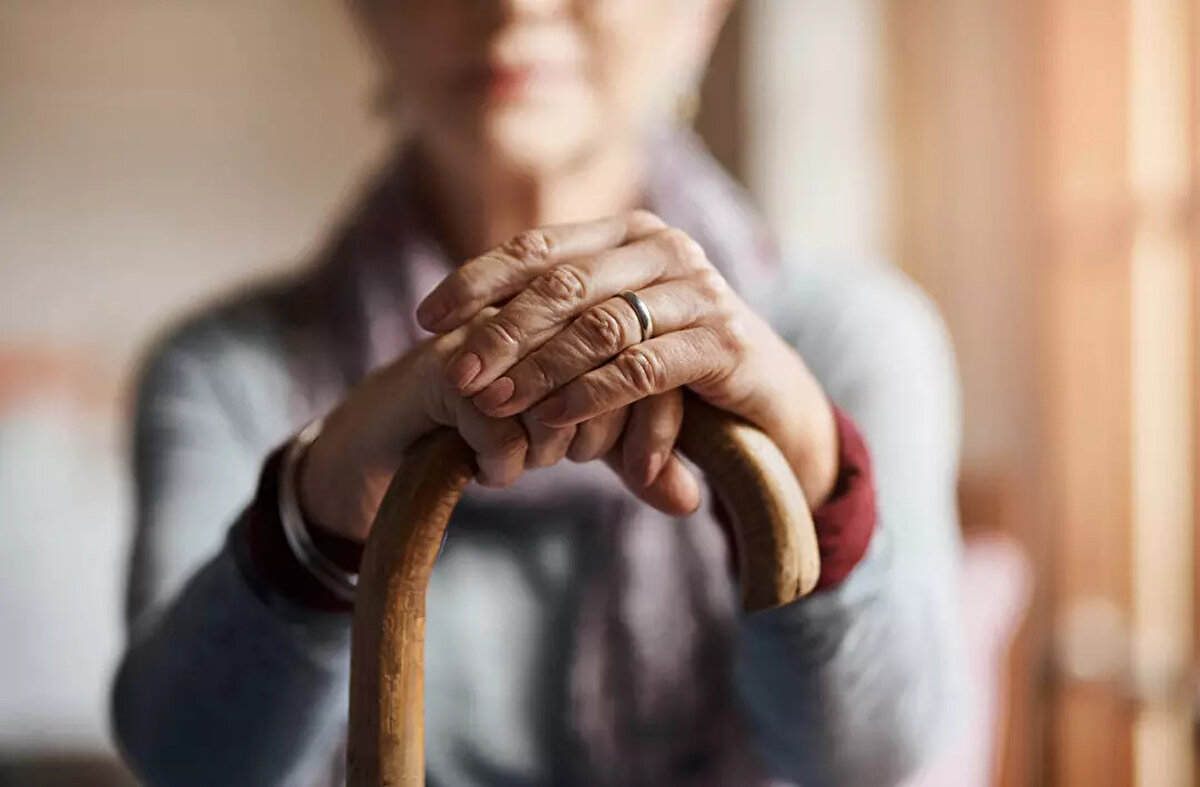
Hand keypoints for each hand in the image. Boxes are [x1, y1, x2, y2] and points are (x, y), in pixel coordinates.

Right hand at [297, 310, 698, 542]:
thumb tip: (693, 501)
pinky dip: (504, 463)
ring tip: (532, 464)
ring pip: (558, 397)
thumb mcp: (582, 444)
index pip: (651, 357)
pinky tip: (494, 472)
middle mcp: (540, 310)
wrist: (394, 440)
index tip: (641, 472)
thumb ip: (640, 463)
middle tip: (572, 460)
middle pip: (612, 372)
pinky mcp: (446, 367)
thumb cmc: (498, 430)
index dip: (658, 423)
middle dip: (603, 436)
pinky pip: (501, 424)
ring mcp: (491, 331)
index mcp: (583, 310)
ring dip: (552, 448)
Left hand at [416, 211, 839, 507]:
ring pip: (600, 325)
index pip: (539, 247)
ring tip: (494, 402)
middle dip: (500, 332)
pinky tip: (551, 418)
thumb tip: (451, 339)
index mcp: (629, 234)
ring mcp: (700, 291)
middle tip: (454, 373)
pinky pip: (642, 367)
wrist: (769, 402)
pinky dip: (591, 394)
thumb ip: (550, 327)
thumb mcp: (608, 339)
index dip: (477, 280)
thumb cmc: (672, 369)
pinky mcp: (724, 342)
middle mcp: (665, 249)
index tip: (427, 319)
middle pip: (563, 284)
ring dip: (538, 368)